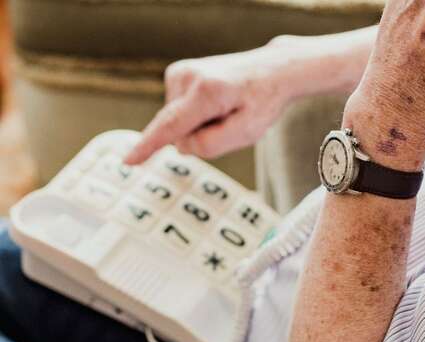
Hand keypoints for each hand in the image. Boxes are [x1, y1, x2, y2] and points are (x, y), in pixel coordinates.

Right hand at [125, 28, 377, 164]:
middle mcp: (187, 76)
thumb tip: (181, 146)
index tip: (128, 161)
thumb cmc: (262, 101)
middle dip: (201, 135)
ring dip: (201, 124)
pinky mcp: (175, 75)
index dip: (149, 146)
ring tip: (225, 108)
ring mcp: (178, 73)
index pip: (172, 125)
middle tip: (230, 119)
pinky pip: (179, 114)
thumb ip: (213, 144)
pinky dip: (196, 115)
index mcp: (207, 91)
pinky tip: (215, 103)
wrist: (270, 70)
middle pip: (179, 132)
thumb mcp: (248, 131)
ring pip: (178, 124)